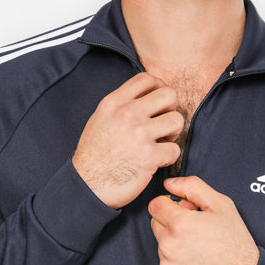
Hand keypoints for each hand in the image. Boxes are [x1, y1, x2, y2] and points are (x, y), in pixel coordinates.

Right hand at [72, 74, 183, 207]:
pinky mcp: (149, 156)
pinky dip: (168, 157)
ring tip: (159, 143)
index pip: (147, 78)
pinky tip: (155, 161)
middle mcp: (127, 114)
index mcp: (114, 102)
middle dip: (170, 110)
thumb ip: (121, 105)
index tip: (159, 103)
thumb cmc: (95, 155)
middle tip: (162, 125)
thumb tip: (147, 95)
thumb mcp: (101, 119)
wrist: (86, 185)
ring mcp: (139, 134)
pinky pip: (175, 149)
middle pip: (169, 95)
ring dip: (172, 134)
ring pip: (177, 120)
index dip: (160, 87)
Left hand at [148, 176, 259, 264]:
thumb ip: (192, 187)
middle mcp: (169, 245)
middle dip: (171, 225)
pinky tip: (195, 264)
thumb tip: (169, 183)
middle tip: (195, 231)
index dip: (171, 206)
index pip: (155, 206)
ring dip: (174, 245)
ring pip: (161, 246)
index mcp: (179, 224)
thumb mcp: (221, 205)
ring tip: (198, 249)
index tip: (184, 212)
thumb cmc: (235, 242)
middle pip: (156, 225)